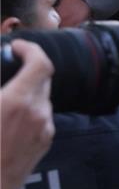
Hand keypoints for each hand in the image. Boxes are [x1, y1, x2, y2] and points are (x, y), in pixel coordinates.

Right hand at [0, 41, 54, 188]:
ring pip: (42, 98)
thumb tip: (3, 76)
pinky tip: (9, 119)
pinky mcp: (46, 141)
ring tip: (5, 98)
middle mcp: (38, 113)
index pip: (41, 63)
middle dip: (27, 68)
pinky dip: (29, 108)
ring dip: (27, 90)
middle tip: (9, 67)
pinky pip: (42, 115)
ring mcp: (45, 128)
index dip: (31, 49)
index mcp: (17, 102)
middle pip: (43, 78)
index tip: (17, 47)